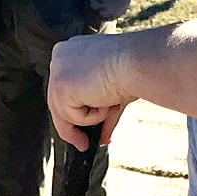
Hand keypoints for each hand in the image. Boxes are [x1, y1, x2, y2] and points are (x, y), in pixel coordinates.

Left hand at [47, 31, 133, 149]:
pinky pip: (71, 116)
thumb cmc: (134, 69)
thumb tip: (103, 138)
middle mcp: (60, 57)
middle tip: (83, 144)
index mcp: (72, 51)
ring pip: (64, 113)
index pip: (64, 88)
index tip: (80, 130)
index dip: (72, 110)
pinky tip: (105, 99)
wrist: (138, 62)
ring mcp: (58, 70)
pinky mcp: (60, 86)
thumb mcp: (112, 92)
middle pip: (57, 102)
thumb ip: (102, 112)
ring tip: (110, 104)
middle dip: (71, 127)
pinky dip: (91, 116)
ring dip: (90, 118)